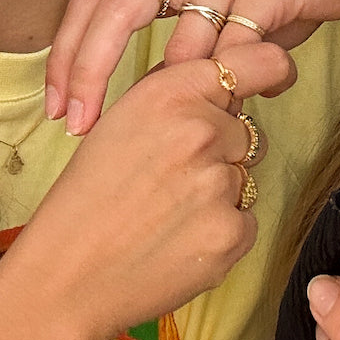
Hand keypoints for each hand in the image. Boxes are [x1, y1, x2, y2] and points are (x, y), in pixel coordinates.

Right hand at [10, 41, 291, 339]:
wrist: (65, 276)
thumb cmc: (86, 198)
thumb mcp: (121, 121)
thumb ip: (174, 93)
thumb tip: (218, 79)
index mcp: (171, 94)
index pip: (257, 63)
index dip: (271, 71)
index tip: (273, 81)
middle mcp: (201, 132)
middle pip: (246, 132)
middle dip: (220, 151)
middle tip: (171, 179)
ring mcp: (219, 185)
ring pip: (243, 178)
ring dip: (217, 193)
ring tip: (166, 214)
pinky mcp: (231, 234)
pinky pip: (245, 222)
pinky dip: (220, 232)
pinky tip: (177, 240)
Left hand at [46, 0, 339, 134]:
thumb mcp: (227, 5)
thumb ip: (189, 42)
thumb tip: (157, 100)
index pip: (96, 0)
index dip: (68, 54)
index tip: (59, 108)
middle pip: (116, 9)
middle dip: (88, 71)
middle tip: (76, 126)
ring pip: (184, 43)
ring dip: (180, 96)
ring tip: (178, 134)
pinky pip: (239, 49)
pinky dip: (236, 86)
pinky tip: (244, 107)